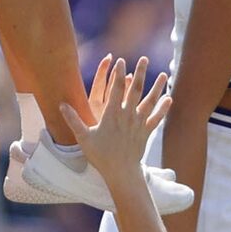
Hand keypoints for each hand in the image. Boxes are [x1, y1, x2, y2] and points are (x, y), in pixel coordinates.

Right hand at [64, 56, 166, 183]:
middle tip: (144, 58)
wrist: (120, 172)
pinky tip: (169, 99)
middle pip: (136, 90)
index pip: (116, 89)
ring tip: (164, 75)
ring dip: (157, 87)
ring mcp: (138, 123)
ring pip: (150, 102)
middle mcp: (127, 115)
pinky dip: (163, 109)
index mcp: (112, 114)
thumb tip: (61, 104)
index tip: (120, 60)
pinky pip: (156, 118)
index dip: (118, 73)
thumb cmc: (100, 155)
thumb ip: (73, 120)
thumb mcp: (83, 137)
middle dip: (140, 73)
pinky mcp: (146, 132)